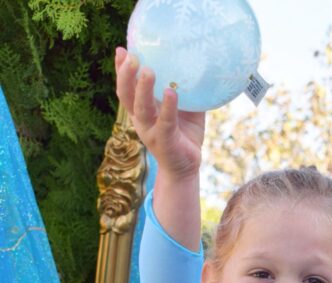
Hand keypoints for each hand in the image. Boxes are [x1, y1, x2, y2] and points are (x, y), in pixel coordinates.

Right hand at [115, 46, 205, 180]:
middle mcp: (141, 120)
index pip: (126, 88)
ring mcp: (151, 132)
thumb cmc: (184, 133)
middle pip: (126, 96)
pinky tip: (170, 93)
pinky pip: (165, 123)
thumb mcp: (184, 107)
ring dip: (143, 89)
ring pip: (142, 109)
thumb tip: (195, 62)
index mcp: (141, 109)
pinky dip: (168, 108)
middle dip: (126, 75)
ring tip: (147, 71)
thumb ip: (184, 88)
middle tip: (131, 56)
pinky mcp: (165, 142)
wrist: (187, 166)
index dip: (120, 70)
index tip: (121, 50)